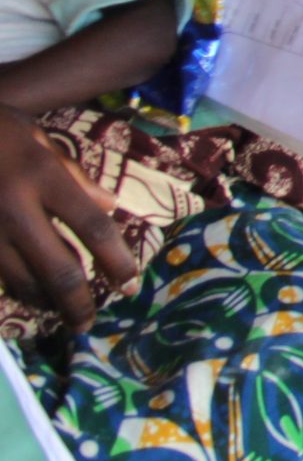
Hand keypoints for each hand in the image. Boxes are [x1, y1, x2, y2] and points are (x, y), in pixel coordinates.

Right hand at [0, 109, 137, 331]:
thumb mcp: (38, 138)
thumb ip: (74, 175)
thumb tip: (109, 207)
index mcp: (43, 177)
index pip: (91, 227)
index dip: (116, 260)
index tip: (130, 283)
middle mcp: (15, 209)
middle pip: (57, 268)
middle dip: (78, 302)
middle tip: (89, 323)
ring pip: (21, 281)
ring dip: (45, 303)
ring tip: (61, 313)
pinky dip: (14, 290)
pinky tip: (28, 297)